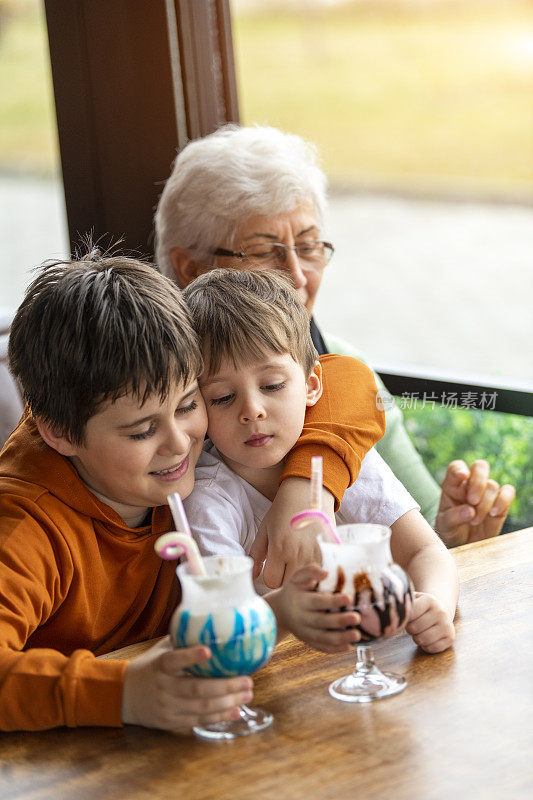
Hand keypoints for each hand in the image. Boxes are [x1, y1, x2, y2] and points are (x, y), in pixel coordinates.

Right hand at [122, 636, 252, 732]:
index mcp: (160, 666)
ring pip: (202, 707)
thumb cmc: (150, 668)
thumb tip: (209, 622)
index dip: (191, 656)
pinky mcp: (173, 722)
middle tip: (247, 680)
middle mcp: (164, 688)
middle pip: (196, 688)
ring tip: (248, 693)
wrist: (124, 696)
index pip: (174, 660)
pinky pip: (200, 721)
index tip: (209, 650)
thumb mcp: (160, 651)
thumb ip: (182, 641)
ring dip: (228, 702)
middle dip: (226, 685)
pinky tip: (237, 711)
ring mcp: (169, 707)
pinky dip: (220, 717)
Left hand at [251, 477, 335, 587]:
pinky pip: (320, 571)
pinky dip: (314, 570)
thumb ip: (256, 554)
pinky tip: (310, 558)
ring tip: (298, 560)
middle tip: (285, 564)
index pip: (272, 581)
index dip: (270, 575)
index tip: (273, 567)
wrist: (306, 492)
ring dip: (300, 575)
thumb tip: (252, 576)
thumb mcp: (264, 530)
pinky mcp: (328, 551)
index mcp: (279, 549)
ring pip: (305, 581)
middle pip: (288, 584)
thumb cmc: (282, 510)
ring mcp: (315, 554)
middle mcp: (298, 554)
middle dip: (284, 577)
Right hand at [271, 564, 360, 653]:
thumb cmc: (295, 589)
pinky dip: (335, 649)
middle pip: (321, 622)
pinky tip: (349, 646)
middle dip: (340, 621)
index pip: (317, 602)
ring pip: (322, 638)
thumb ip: (310, 571)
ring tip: (357, 635)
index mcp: (300, 601)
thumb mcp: (298, 577)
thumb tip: (325, 573)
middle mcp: (302, 618)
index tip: (349, 598)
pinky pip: (321, 647)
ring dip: (340, 638)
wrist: (280, 610)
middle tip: (357, 617)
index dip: (333, 601)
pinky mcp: (308, 641)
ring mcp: (305, 632)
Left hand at [406, 591, 454, 652]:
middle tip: (412, 626)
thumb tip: (392, 609)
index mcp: (430, 600)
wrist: (441, 610)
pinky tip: (427, 639)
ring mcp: (447, 625)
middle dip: (410, 629)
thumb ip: (404, 603)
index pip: (410, 614)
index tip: (407, 617)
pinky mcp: (450, 637)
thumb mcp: (414, 599)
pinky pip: (432, 648)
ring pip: (423, 639)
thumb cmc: (422, 606)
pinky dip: (426, 646)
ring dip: (417, 638)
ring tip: (419, 632)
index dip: (405, 618)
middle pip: (415, 628)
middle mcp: (440, 612)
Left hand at [435, 459, 514, 547]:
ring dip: (484, 504)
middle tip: (472, 501)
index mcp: (452, 485)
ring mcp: (486, 492)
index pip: (456, 468)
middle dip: (478, 482)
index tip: (462, 476)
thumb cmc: (451, 531)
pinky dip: (503, 501)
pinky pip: (508, 492)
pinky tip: (493, 513)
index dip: (459, 469)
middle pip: (479, 467)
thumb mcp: (445, 526)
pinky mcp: (500, 503)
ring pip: (492, 485)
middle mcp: (470, 485)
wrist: (463, 545)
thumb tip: (470, 511)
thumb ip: (453, 517)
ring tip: (474, 521)